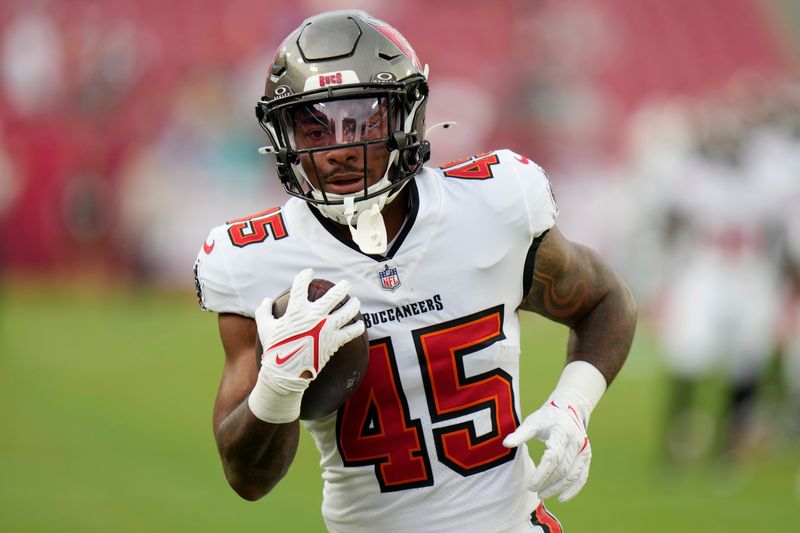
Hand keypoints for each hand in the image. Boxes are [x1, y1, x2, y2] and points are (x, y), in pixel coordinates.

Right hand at [248, 269, 364, 422]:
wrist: (286, 373)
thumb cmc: (274, 349)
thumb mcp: (264, 328)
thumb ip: (263, 312)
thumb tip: (265, 301)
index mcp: (297, 310)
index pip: (301, 285)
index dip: (305, 276)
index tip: (309, 272)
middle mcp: (315, 316)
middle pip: (334, 295)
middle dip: (342, 287)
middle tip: (345, 284)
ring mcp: (327, 328)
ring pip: (348, 311)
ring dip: (353, 304)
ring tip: (355, 301)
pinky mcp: (335, 342)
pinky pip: (352, 332)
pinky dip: (357, 327)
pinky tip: (360, 324)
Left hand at [503, 400, 590, 501]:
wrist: (568, 410)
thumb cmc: (546, 418)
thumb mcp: (532, 422)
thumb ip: (520, 434)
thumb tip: (505, 443)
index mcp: (561, 432)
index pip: (553, 457)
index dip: (542, 474)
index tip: (531, 485)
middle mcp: (576, 442)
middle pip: (562, 469)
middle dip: (548, 483)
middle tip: (533, 490)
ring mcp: (583, 450)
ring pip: (572, 475)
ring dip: (557, 488)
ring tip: (542, 494)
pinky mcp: (586, 456)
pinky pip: (582, 476)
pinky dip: (573, 489)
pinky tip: (562, 498)